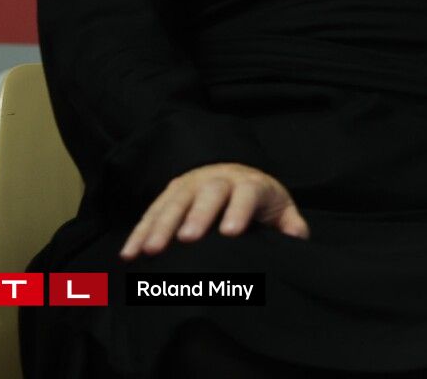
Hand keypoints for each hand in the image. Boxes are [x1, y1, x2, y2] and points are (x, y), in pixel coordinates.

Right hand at [119, 162, 309, 259]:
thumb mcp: (279, 207)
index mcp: (248, 184)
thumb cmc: (257, 199)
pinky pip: (152, 213)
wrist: (230, 172)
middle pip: (207, 194)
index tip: (231, 232)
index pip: (246, 193)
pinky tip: (129, 254)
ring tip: (150, 250)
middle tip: (187, 238)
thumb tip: (297, 239)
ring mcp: (190, 185)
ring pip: (174, 202)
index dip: (239, 210)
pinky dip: (139, 232)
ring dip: (160, 226)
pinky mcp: (169, 194)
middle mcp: (217, 180)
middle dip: (196, 215)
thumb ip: (290, 224)